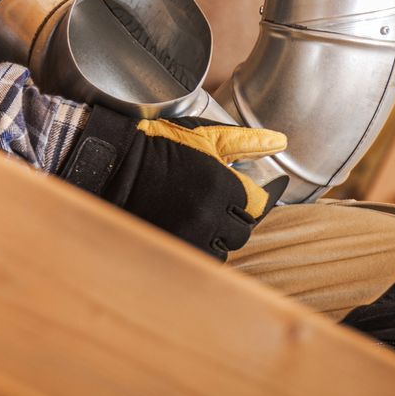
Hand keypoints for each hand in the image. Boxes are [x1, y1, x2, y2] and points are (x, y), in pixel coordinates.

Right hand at [57, 108, 288, 257]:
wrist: (114, 163)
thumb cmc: (160, 145)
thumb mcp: (205, 137)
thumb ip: (245, 142)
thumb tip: (280, 141)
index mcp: (222, 184)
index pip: (258, 205)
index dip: (248, 199)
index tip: (235, 194)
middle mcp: (210, 213)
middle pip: (242, 230)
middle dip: (232, 218)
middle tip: (214, 204)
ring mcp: (192, 233)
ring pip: (224, 248)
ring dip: (217, 235)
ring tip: (199, 217)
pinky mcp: (175, 246)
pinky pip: (202, 258)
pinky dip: (200, 247)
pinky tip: (189, 229)